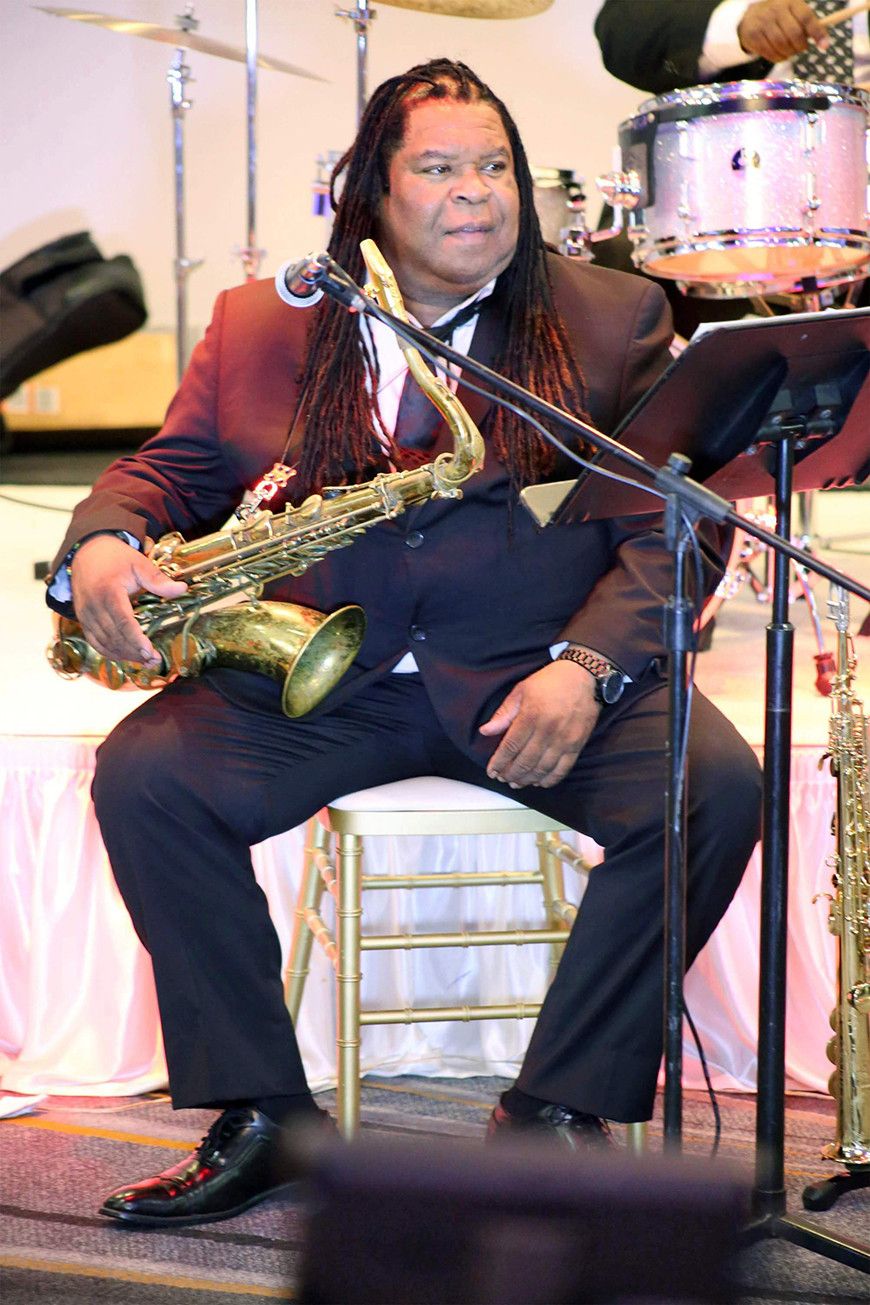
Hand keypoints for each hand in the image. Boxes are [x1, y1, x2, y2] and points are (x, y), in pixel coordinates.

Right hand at [70, 534, 186, 665]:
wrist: (87, 552)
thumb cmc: (116, 558)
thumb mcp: (139, 563)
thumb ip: (158, 580)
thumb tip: (182, 589)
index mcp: (108, 591)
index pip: (122, 621)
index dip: (135, 639)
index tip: (150, 651)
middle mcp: (93, 606)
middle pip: (114, 636)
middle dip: (134, 652)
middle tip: (155, 660)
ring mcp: (85, 614)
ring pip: (104, 643)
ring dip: (124, 655)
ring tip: (146, 662)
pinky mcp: (83, 620)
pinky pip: (95, 642)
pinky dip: (110, 653)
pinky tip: (127, 657)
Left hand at [478, 660, 599, 788]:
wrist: (584, 675)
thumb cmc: (550, 681)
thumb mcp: (522, 690)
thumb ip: (504, 713)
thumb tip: (485, 731)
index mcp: (531, 715)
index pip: (510, 746)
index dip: (499, 762)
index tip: (492, 771)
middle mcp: (547, 730)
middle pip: (525, 761)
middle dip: (510, 774)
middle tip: (502, 778)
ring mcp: (564, 739)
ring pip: (542, 769)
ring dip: (527, 780)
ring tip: (517, 782)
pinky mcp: (577, 744)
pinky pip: (563, 769)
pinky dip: (550, 779)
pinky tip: (540, 782)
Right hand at [737, 0, 828, 61]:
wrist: (750, 16)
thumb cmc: (779, 17)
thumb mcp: (794, 13)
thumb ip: (807, 24)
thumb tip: (824, 43)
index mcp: (790, 2)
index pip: (806, 17)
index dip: (817, 32)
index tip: (825, 46)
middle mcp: (776, 9)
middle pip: (794, 34)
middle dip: (800, 46)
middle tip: (801, 48)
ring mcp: (763, 22)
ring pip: (781, 45)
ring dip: (789, 54)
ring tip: (790, 52)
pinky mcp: (753, 35)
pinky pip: (770, 53)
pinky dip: (778, 58)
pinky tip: (780, 54)